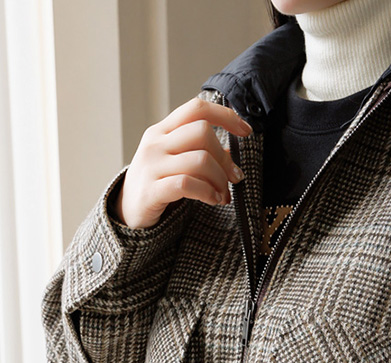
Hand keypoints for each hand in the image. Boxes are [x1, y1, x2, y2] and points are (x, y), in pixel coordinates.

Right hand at [111, 96, 253, 228]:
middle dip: (225, 157)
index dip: (226, 115)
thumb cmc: (157, 182)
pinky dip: (207, 192)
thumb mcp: (175, 160)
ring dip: (220, 180)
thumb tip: (231, 151)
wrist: (128, 211)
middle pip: (202, 132)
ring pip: (200, 160)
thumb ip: (199, 151)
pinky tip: (213, 200)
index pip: (197, 108)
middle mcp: (156, 143)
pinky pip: (187, 184)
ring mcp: (152, 166)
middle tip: (234, 178)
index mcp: (163, 130)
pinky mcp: (152, 190)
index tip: (246, 131)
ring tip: (223, 195)